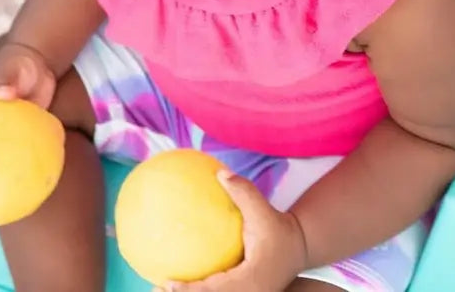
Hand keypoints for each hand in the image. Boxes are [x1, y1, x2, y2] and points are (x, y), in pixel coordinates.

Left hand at [164, 170, 308, 291]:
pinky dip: (199, 288)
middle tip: (156, 288)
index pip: (216, 291)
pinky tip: (177, 280)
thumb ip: (243, 192)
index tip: (167, 283)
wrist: (298, 247)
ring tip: (160, 287)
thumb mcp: (263, 211)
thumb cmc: (279, 229)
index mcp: (250, 282)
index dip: (191, 291)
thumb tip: (220, 173)